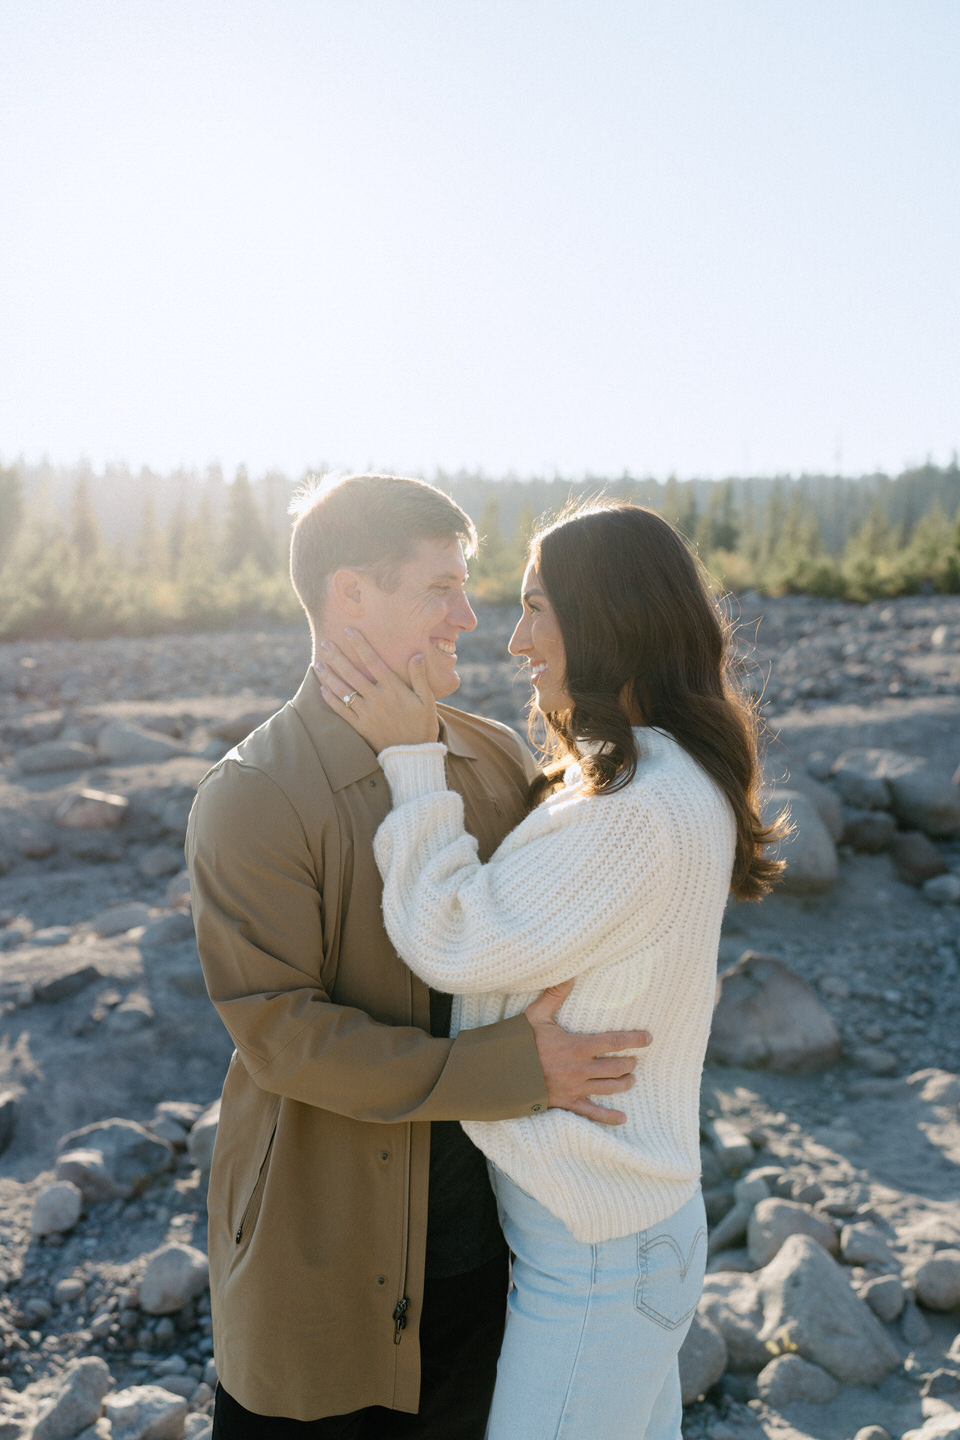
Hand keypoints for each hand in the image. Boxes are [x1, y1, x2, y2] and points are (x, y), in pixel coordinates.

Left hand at [316, 628, 438, 751]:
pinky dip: (331, 699)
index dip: (360, 645)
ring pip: (343, 691)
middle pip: (353, 674)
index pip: (373, 662)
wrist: (413, 755)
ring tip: (318, 663)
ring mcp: (366, 713)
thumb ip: (420, 676)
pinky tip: (322, 689)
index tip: (348, 631)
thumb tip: (417, 654)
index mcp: (394, 689)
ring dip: (329, 676)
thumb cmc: (422, 725)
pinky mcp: (360, 726)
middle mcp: (377, 698)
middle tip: (325, 643)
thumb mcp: (427, 700)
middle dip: (338, 657)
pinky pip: (341, 711)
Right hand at [525, 979, 651, 1125]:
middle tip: (635, 1060)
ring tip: (631, 1079)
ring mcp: (574, 1088)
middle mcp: (580, 1069)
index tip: (648, 1038)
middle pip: (616, 1067)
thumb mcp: (537, 1015)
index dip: (634, 1040)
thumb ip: (555, 995)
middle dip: (629, 1063)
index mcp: (577, 1046)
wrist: (501, 1072)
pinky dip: (608, 1117)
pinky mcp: (566, 1103)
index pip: (614, 1041)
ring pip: (609, 1088)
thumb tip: (569, 973)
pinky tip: (621, 1118)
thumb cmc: (519, 1041)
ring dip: (624, 1083)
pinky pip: (591, 1113)